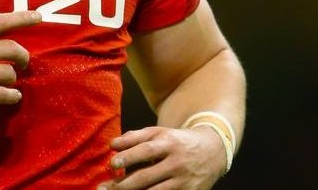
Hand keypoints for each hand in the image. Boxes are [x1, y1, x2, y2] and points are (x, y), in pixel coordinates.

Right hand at [0, 0, 40, 119]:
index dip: (21, 18)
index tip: (38, 17)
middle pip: (10, 48)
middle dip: (23, 55)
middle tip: (24, 61)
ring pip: (8, 72)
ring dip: (13, 78)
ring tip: (9, 81)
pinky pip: (1, 94)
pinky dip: (11, 96)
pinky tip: (12, 96)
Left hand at [98, 126, 226, 189]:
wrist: (212, 151)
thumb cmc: (176, 141)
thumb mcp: (158, 133)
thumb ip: (134, 137)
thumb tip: (112, 145)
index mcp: (169, 143)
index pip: (147, 150)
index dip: (129, 157)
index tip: (112, 164)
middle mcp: (177, 163)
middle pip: (147, 177)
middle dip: (124, 185)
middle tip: (105, 189)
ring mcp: (184, 182)